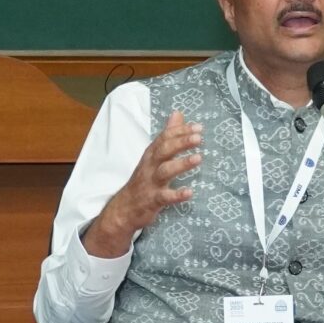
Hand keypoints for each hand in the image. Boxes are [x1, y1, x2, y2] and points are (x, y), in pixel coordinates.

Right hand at [82, 111, 200, 255]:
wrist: (124, 208)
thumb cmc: (144, 179)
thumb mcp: (153, 156)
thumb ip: (167, 136)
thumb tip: (177, 114)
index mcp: (152, 154)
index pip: (165, 138)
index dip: (180, 131)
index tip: (198, 127)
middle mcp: (150, 166)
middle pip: (164, 150)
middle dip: (181, 142)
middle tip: (199, 138)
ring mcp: (151, 183)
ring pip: (165, 171)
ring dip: (181, 164)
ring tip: (198, 158)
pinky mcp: (153, 200)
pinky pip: (165, 197)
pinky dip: (177, 195)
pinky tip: (190, 192)